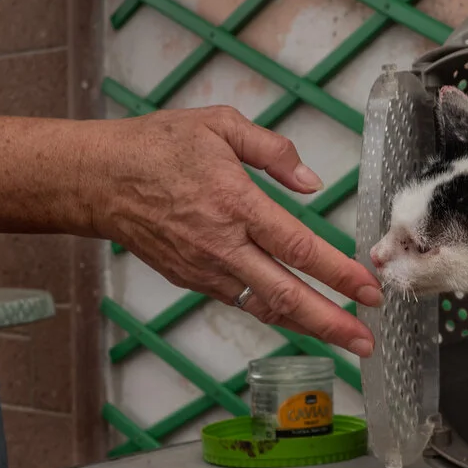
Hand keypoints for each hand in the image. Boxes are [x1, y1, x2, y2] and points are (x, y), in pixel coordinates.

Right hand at [86, 107, 380, 355]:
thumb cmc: (157, 146)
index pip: (298, 248)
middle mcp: (223, 246)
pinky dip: (273, 312)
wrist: (98, 180)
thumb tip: (311, 183)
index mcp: (236, 204)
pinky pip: (241, 300)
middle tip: (366, 343)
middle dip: (331, 323)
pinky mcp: (191, 280)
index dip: (338, 273)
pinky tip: (298, 316)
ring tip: (343, 339)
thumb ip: (273, 150)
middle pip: (286, 296)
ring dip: (307, 326)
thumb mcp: (219, 124)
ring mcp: (205, 269)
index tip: (369, 290)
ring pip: (264, 307)